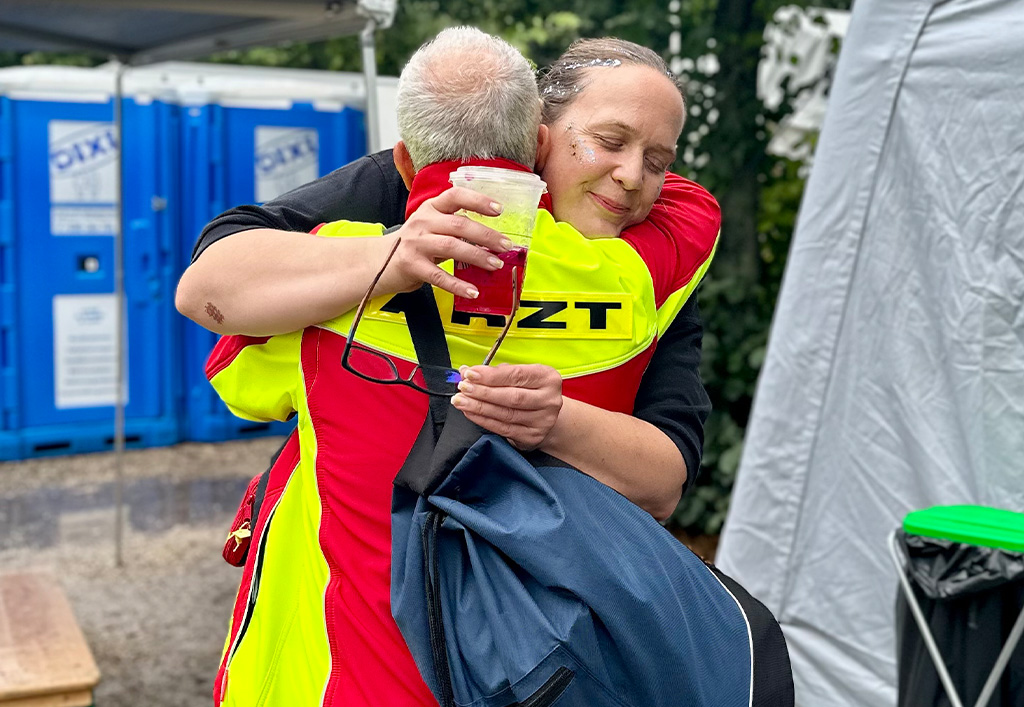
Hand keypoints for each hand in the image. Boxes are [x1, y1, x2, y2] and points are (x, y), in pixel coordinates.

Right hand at [375, 186, 512, 299]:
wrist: (379, 262)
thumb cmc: (414, 244)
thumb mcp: (432, 226)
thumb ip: (456, 226)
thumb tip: (493, 238)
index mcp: (431, 208)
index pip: (456, 195)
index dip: (478, 200)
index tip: (499, 209)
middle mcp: (423, 222)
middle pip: (459, 224)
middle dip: (486, 236)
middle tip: (505, 246)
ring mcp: (416, 243)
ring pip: (452, 247)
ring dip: (478, 256)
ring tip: (496, 265)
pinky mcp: (411, 265)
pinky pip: (439, 276)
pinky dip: (458, 284)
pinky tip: (472, 290)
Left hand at [450, 364, 562, 450]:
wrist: (545, 416)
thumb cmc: (528, 391)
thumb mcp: (518, 376)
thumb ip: (494, 373)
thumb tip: (467, 372)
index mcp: (547, 378)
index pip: (517, 375)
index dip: (491, 375)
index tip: (470, 374)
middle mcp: (549, 400)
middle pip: (512, 397)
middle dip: (483, 392)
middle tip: (463, 388)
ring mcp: (542, 421)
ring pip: (505, 414)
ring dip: (479, 407)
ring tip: (461, 400)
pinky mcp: (532, 437)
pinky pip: (502, 429)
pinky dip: (483, 420)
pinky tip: (470, 412)